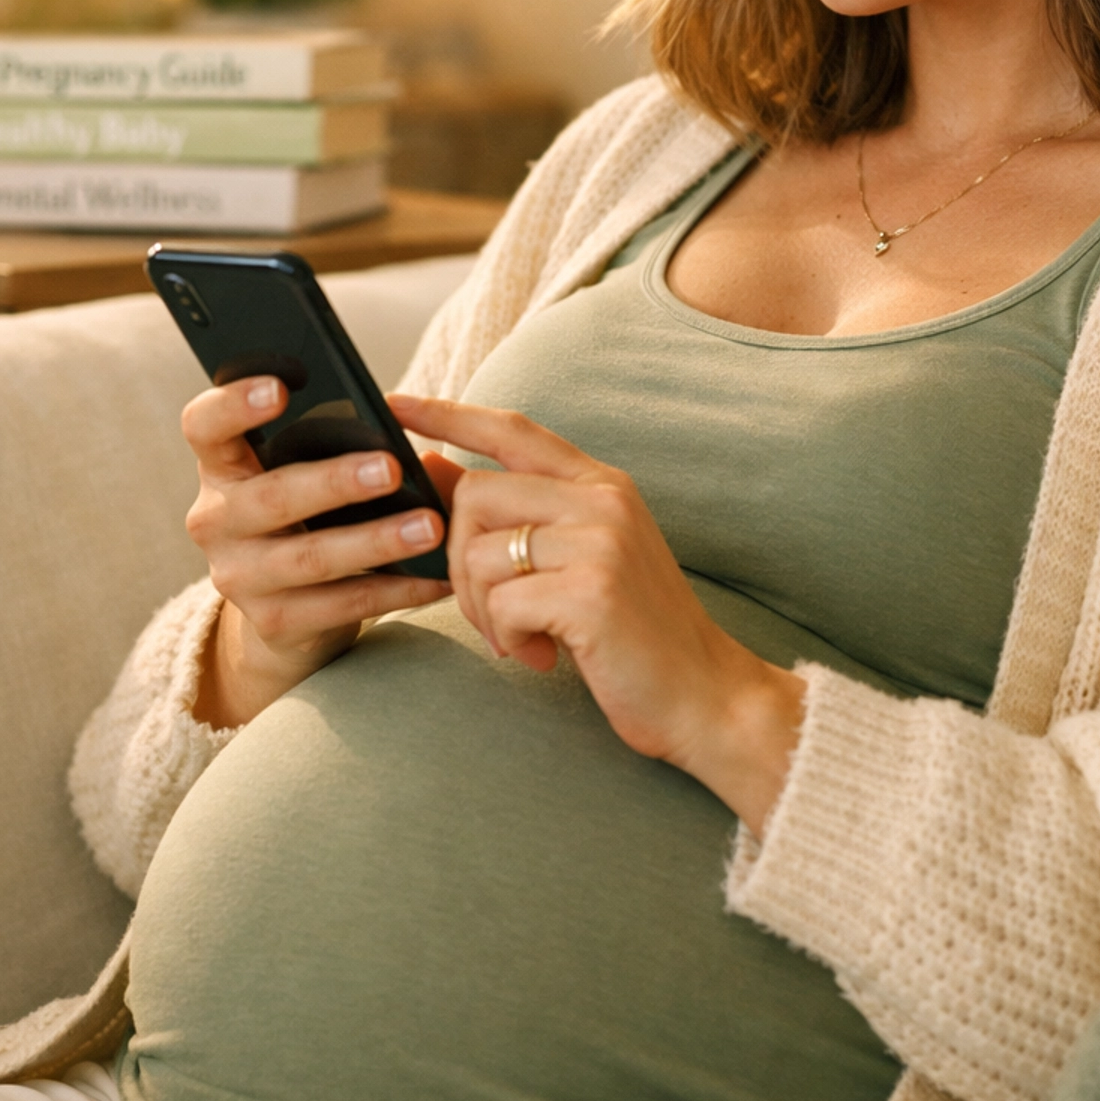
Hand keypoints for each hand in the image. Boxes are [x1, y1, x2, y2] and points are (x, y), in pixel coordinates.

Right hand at [182, 375, 459, 729]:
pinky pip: (342, 605)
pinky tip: (437, 577)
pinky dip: (397, 590)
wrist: (289, 612)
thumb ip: (324, 441)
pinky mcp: (273, 622)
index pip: (204, 426)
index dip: (234, 404)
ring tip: (431, 526)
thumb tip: (394, 416)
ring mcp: (239, 576)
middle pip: (270, 496)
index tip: (280, 387)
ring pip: (310, 557)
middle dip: (334, 482)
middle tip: (391, 467)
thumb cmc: (309, 514)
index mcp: (222, 467)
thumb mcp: (300, 473)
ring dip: (377, 541)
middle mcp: (216, 520)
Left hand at [395, 396, 805, 834]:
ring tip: (522, 638)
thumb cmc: (633, 634)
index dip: (450, 414)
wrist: (704, 696)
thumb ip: (520, 516)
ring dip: (481, 610)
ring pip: (479, 554)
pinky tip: (543, 656)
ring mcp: (601, 542)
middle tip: (491, 613)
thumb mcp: (579, 559)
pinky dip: (507, 639)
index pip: (512, 430)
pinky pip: (501, 603)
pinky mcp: (592, 592)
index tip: (394, 403)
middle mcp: (603, 500)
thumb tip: (433, 471)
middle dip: (456, 562)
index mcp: (601, 484)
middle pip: (475, 497)